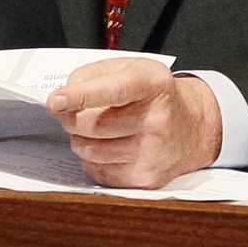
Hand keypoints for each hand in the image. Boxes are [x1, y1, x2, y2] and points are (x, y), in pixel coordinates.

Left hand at [46, 57, 221, 187]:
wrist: (192, 126)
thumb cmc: (154, 94)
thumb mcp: (131, 68)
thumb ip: (93, 75)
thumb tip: (63, 99)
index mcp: (153, 84)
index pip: (113, 91)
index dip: (80, 96)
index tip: (56, 100)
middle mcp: (157, 120)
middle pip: (94, 125)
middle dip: (71, 118)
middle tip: (69, 111)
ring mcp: (153, 152)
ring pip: (91, 150)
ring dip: (80, 138)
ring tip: (93, 127)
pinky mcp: (146, 179)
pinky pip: (98, 171)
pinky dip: (92, 158)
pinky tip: (107, 145)